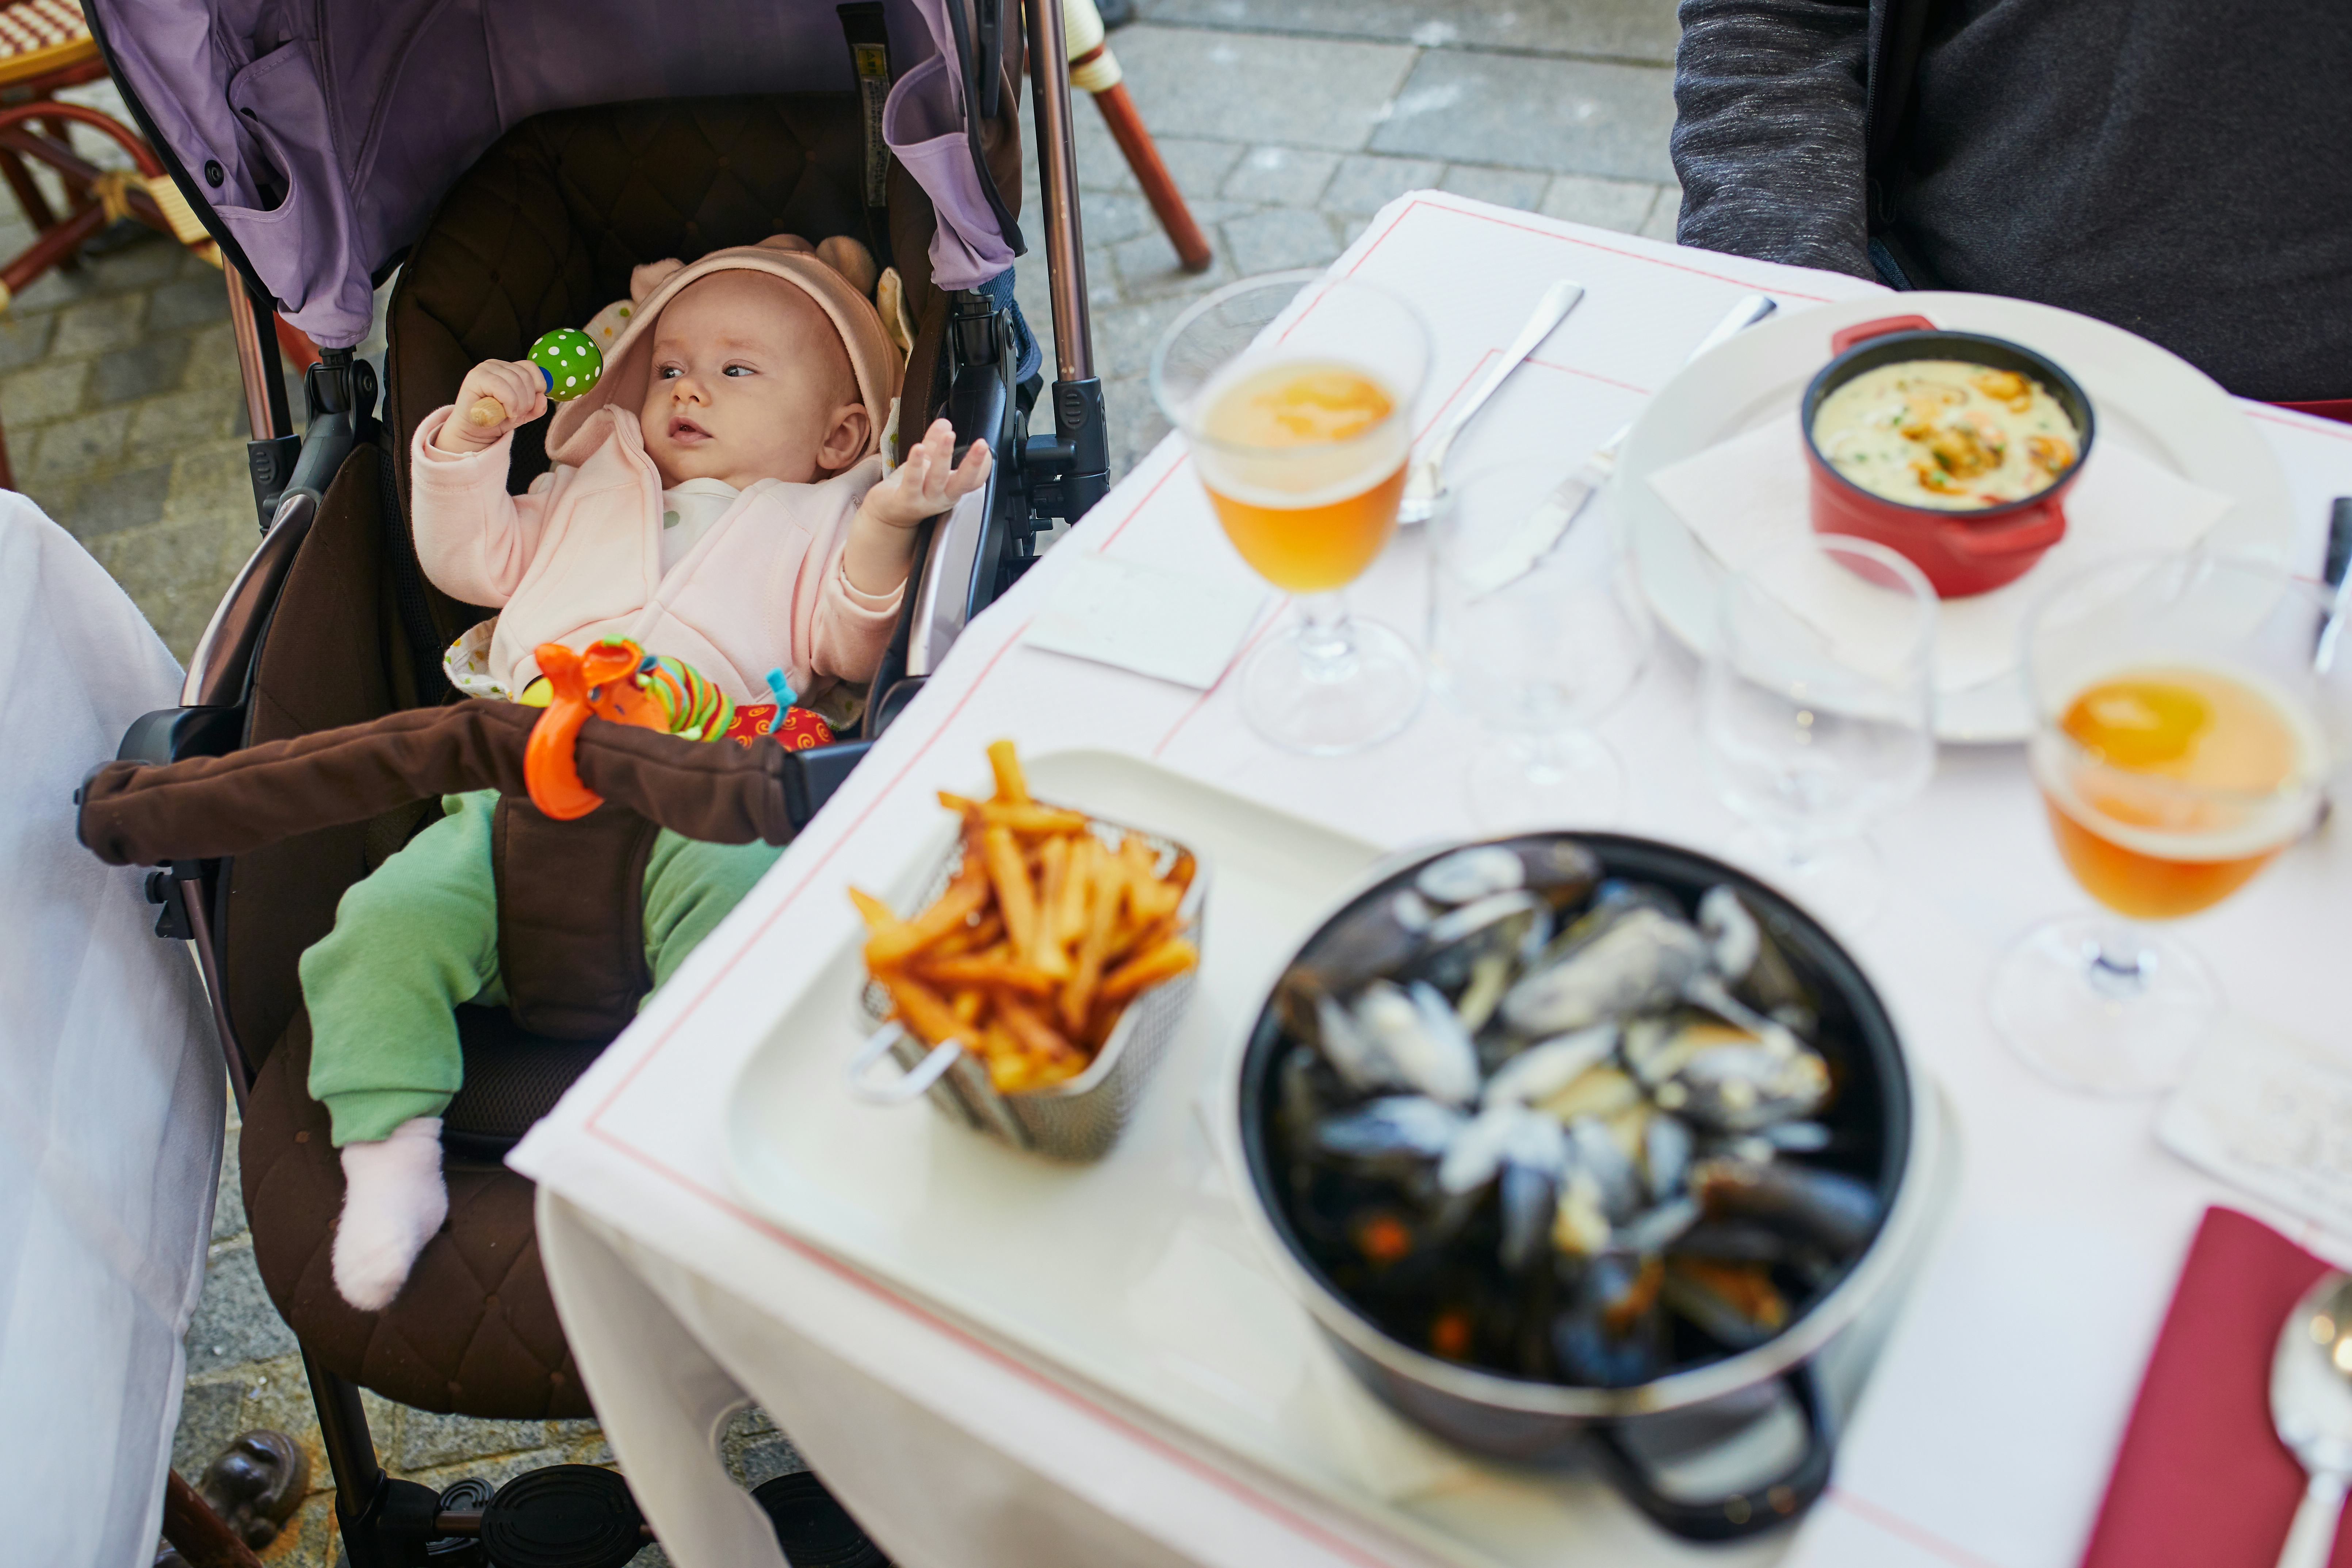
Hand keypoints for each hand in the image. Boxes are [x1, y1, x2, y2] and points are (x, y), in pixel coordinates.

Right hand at [434, 359, 547, 452]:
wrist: (474, 432)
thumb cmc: (497, 420)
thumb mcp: (524, 414)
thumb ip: (537, 406)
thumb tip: (543, 397)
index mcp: (508, 368)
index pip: (531, 367)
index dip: (538, 386)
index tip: (531, 405)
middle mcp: (496, 364)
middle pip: (525, 376)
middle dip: (528, 400)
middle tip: (518, 414)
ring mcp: (485, 369)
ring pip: (516, 381)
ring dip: (519, 404)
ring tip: (511, 415)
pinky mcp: (475, 377)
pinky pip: (501, 386)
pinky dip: (509, 403)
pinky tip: (504, 413)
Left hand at [864, 418, 991, 528]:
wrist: (889, 513)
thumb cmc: (912, 489)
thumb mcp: (927, 465)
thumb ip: (935, 443)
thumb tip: (945, 422)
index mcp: (952, 489)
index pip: (973, 481)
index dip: (982, 466)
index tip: (985, 448)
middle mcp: (942, 497)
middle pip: (962, 482)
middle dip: (973, 463)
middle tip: (982, 445)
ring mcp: (925, 501)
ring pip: (937, 478)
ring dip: (944, 455)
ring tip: (948, 436)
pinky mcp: (906, 500)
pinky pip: (912, 481)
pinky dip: (916, 464)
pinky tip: (919, 448)